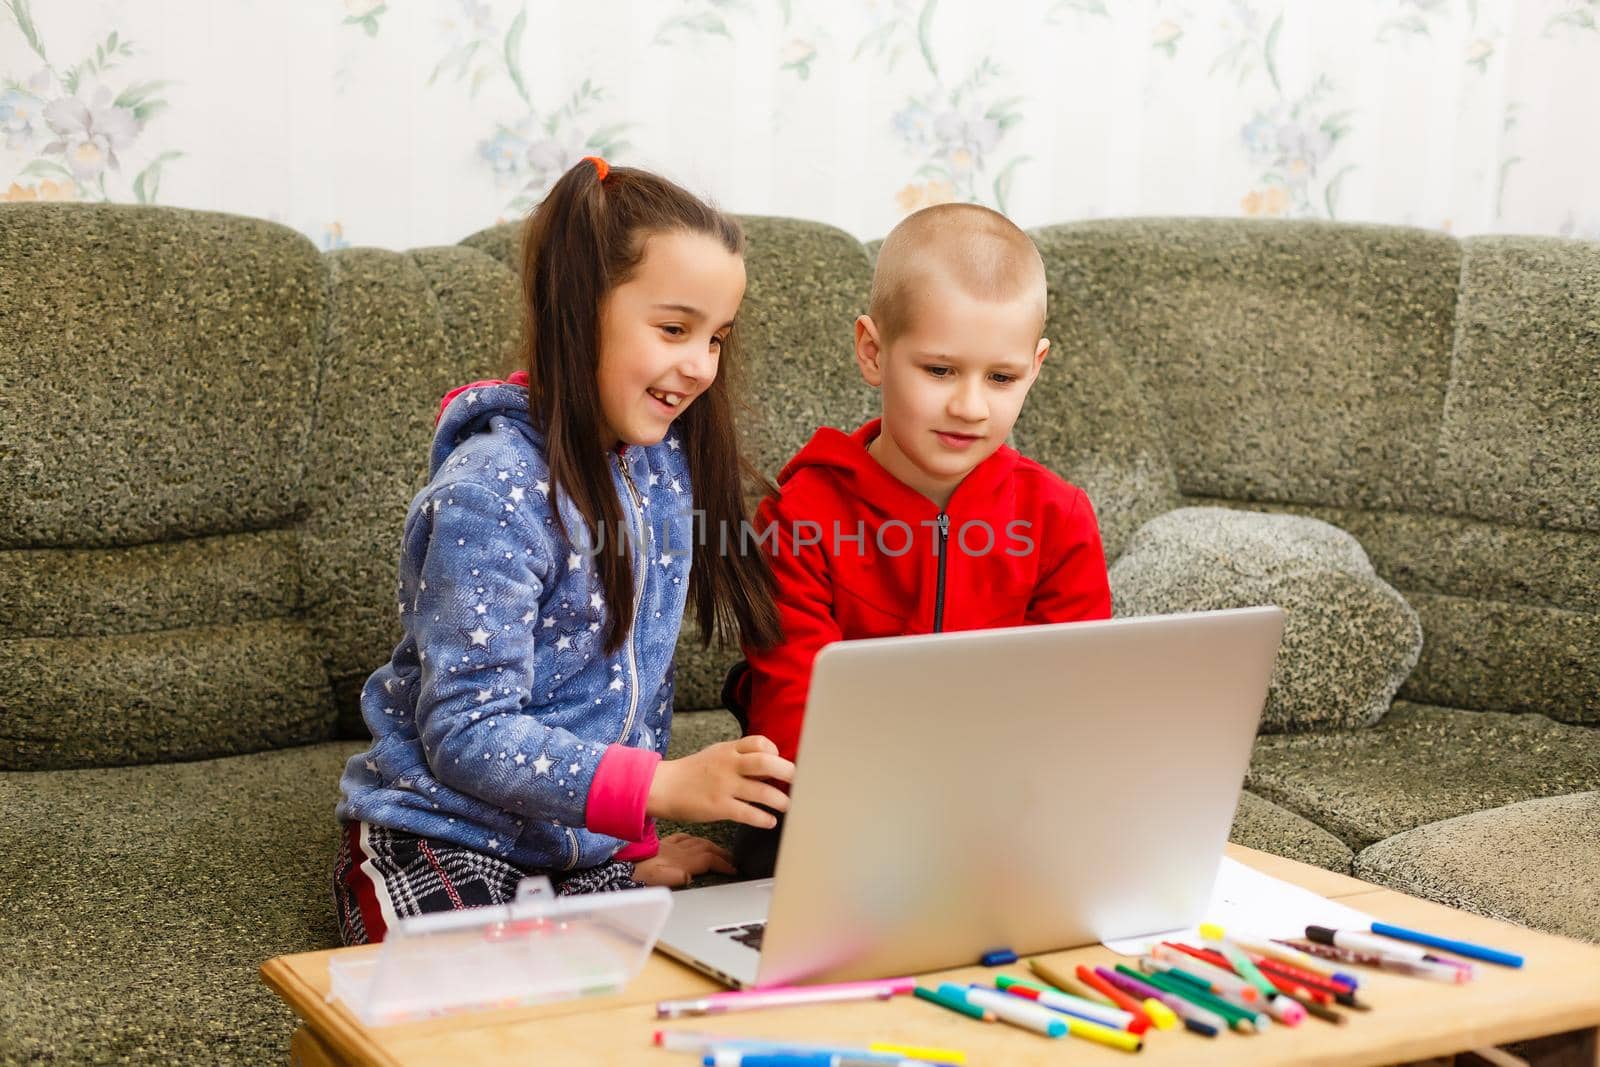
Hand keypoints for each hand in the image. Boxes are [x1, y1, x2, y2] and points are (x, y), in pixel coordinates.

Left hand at [633, 833, 735, 887]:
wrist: (618, 866)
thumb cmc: (636, 875)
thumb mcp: (654, 880)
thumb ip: (673, 877)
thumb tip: (689, 876)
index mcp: (679, 861)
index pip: (708, 860)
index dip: (723, 864)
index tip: (734, 869)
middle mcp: (677, 851)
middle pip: (707, 849)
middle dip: (723, 853)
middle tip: (734, 859)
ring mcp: (670, 847)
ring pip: (697, 842)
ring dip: (712, 846)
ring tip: (721, 850)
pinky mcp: (662, 845)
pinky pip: (683, 838)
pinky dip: (693, 839)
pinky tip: (694, 840)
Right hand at [645, 735, 794, 828]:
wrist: (662, 787)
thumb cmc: (693, 772)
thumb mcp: (717, 755)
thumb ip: (741, 758)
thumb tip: (771, 767)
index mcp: (728, 749)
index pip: (760, 742)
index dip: (775, 751)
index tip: (780, 762)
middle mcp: (728, 765)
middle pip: (766, 762)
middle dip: (787, 772)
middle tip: (798, 781)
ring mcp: (724, 786)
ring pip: (762, 791)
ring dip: (780, 800)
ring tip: (787, 805)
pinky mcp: (718, 807)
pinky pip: (748, 813)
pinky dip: (764, 818)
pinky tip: (769, 822)